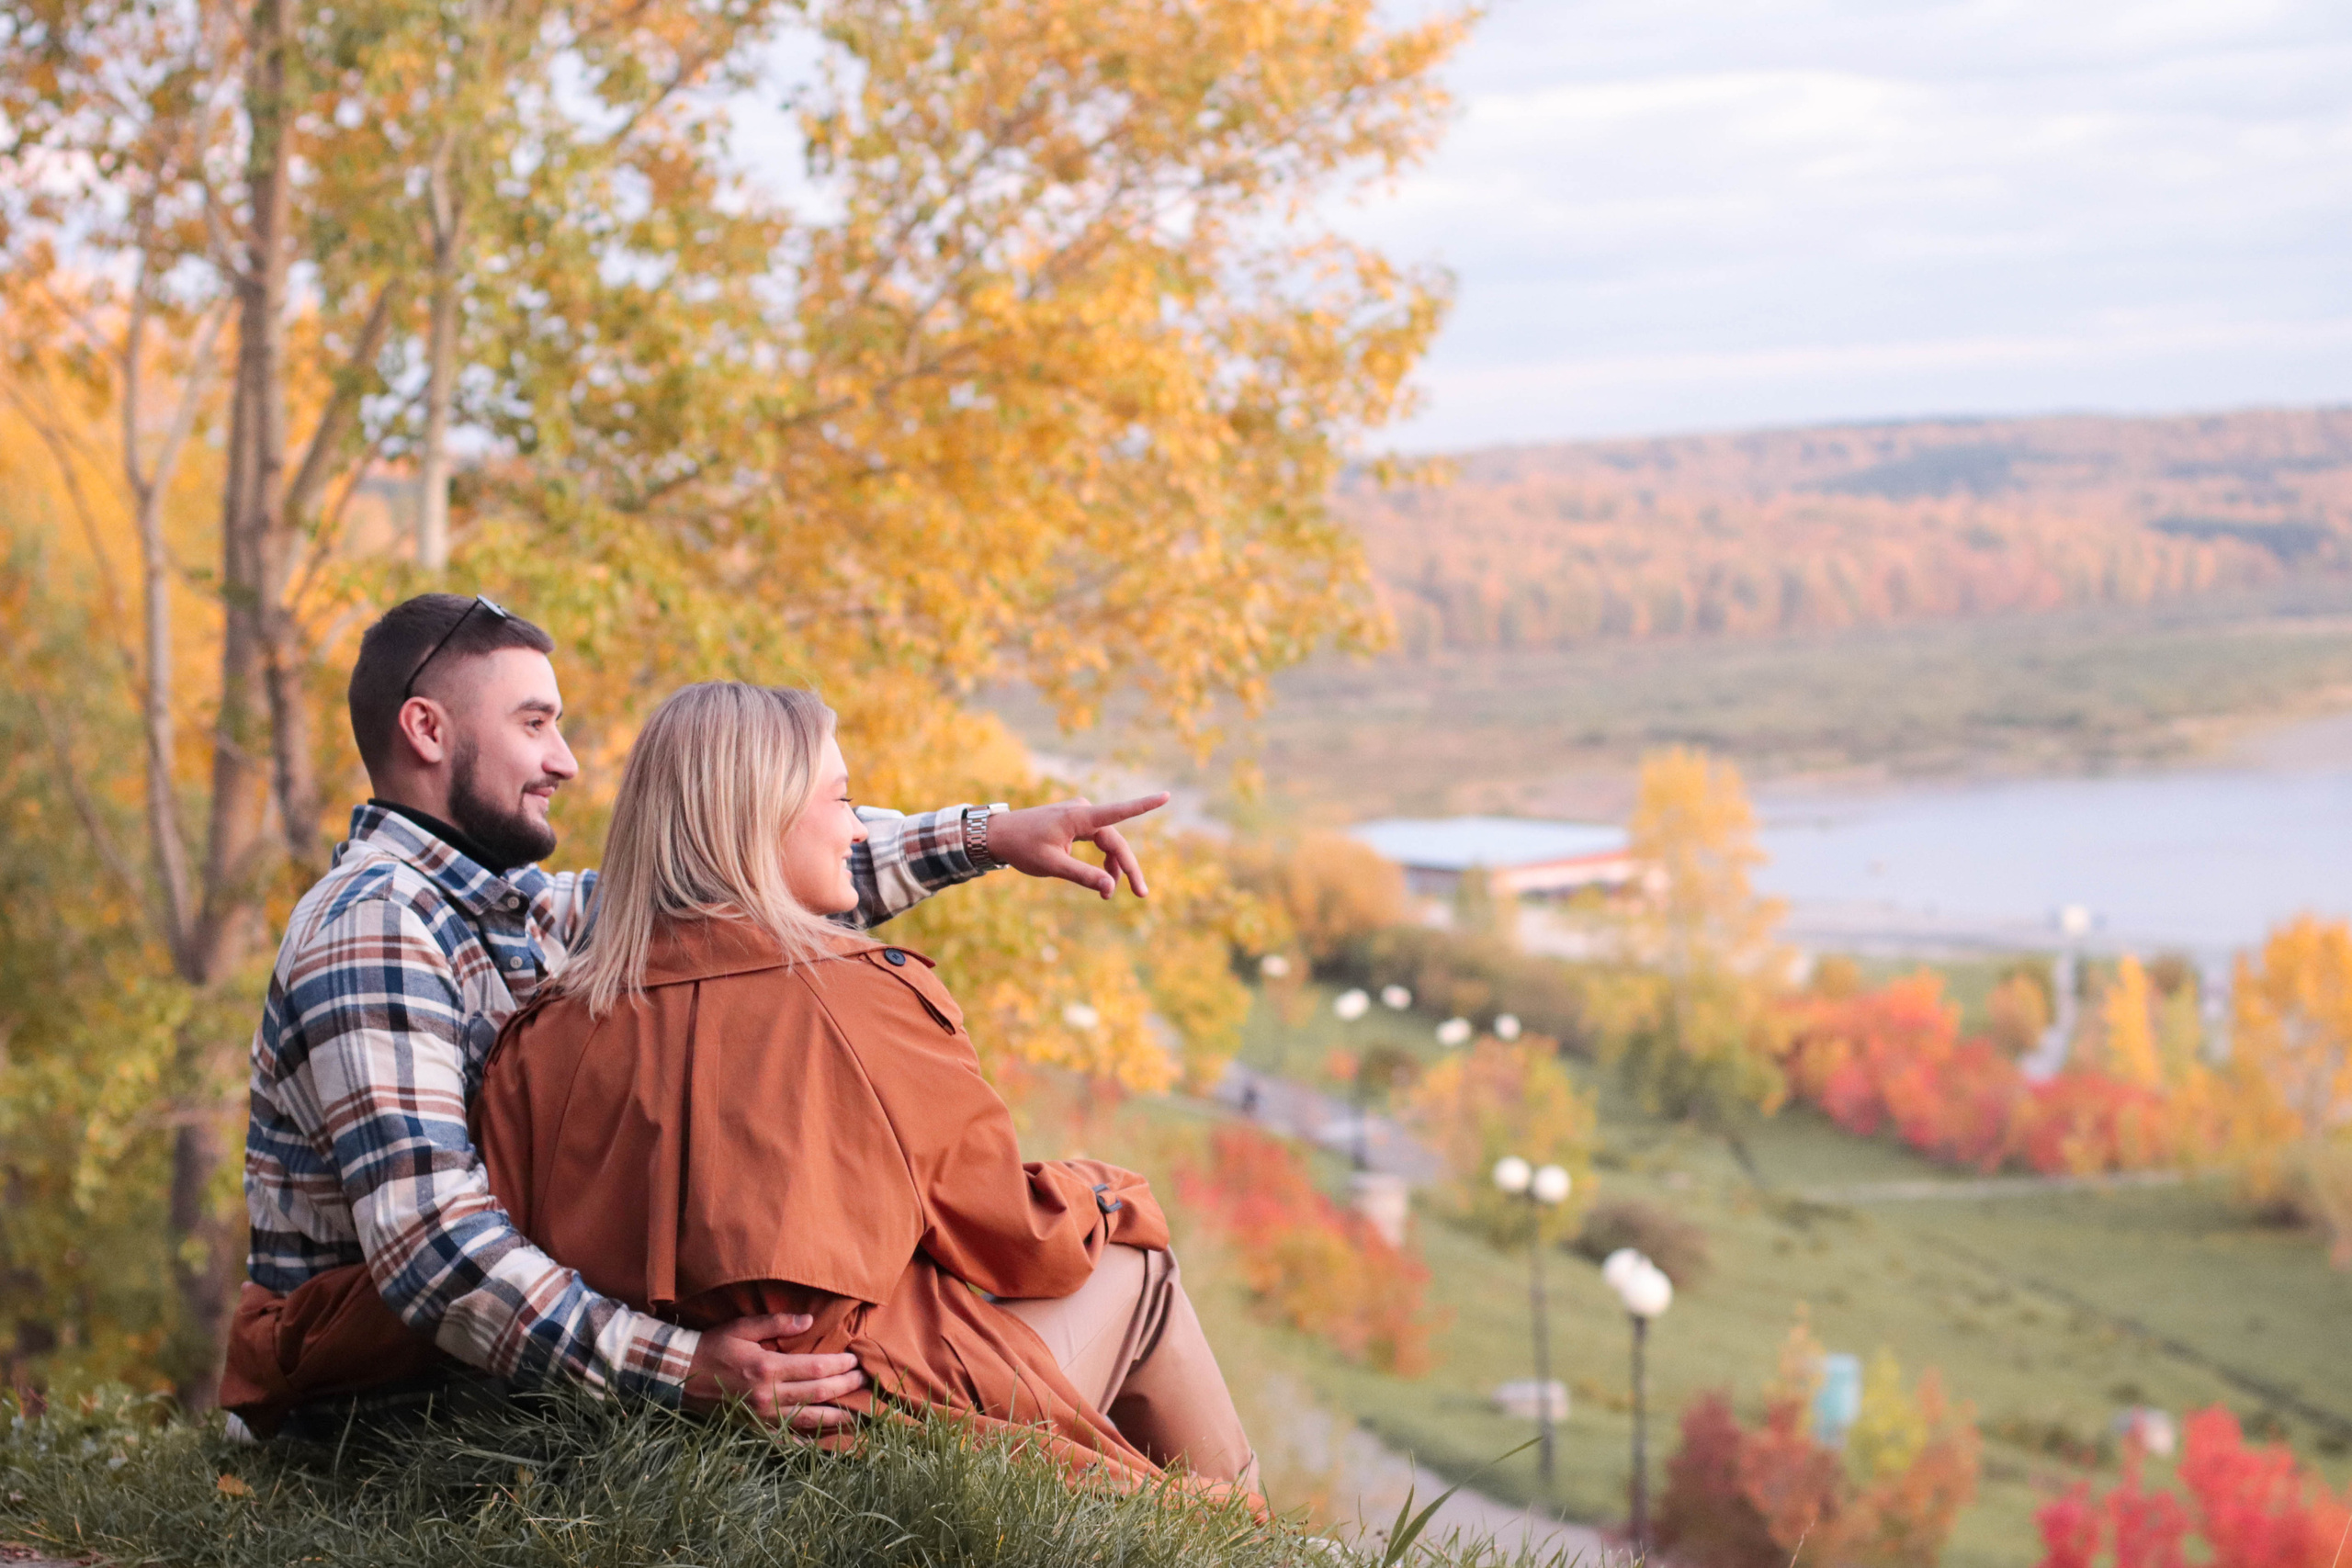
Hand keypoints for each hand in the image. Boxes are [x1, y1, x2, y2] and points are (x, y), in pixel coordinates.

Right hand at [681, 1312, 864, 1431]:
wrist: (681, 1375)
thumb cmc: (714, 1346)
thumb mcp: (742, 1327)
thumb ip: (777, 1323)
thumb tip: (810, 1321)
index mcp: (767, 1367)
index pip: (816, 1369)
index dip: (840, 1366)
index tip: (856, 1360)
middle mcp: (768, 1395)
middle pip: (819, 1393)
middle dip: (845, 1387)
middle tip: (864, 1380)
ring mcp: (762, 1416)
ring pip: (809, 1419)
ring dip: (836, 1416)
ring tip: (857, 1412)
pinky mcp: (755, 1428)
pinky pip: (787, 1440)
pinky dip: (807, 1442)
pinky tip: (825, 1443)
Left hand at [988, 794, 1170, 898]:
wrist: (997, 835)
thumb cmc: (1022, 847)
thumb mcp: (1053, 865)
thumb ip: (1083, 876)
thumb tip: (1111, 888)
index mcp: (1079, 817)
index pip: (1119, 812)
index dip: (1144, 805)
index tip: (1166, 795)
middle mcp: (1083, 812)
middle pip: (1115, 841)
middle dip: (1128, 868)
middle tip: (1142, 894)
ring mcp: (1079, 815)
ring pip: (1107, 842)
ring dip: (1114, 866)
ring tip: (1111, 894)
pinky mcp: (1074, 822)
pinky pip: (1097, 840)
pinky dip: (1102, 859)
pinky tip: (1102, 878)